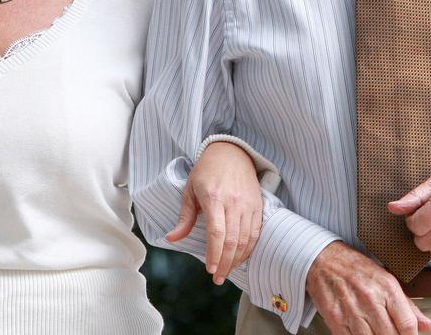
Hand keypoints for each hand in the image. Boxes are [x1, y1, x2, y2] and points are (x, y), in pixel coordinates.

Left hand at [166, 141, 262, 284]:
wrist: (231, 152)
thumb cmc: (207, 171)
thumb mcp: (190, 190)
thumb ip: (184, 217)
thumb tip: (172, 239)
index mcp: (214, 197)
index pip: (216, 232)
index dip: (214, 253)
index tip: (209, 269)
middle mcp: (234, 202)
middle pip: (232, 240)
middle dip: (225, 263)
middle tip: (217, 278)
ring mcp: (248, 204)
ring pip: (245, 239)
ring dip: (237, 259)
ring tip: (227, 272)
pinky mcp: (258, 205)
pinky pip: (255, 232)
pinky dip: (249, 248)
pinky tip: (241, 258)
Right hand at [306, 241, 430, 334]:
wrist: (323, 260)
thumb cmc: (357, 269)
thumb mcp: (387, 280)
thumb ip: (408, 306)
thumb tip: (428, 326)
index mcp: (387, 288)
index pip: (407, 325)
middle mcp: (371, 300)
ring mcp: (352, 312)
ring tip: (378, 334)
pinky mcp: (336, 320)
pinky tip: (365, 334)